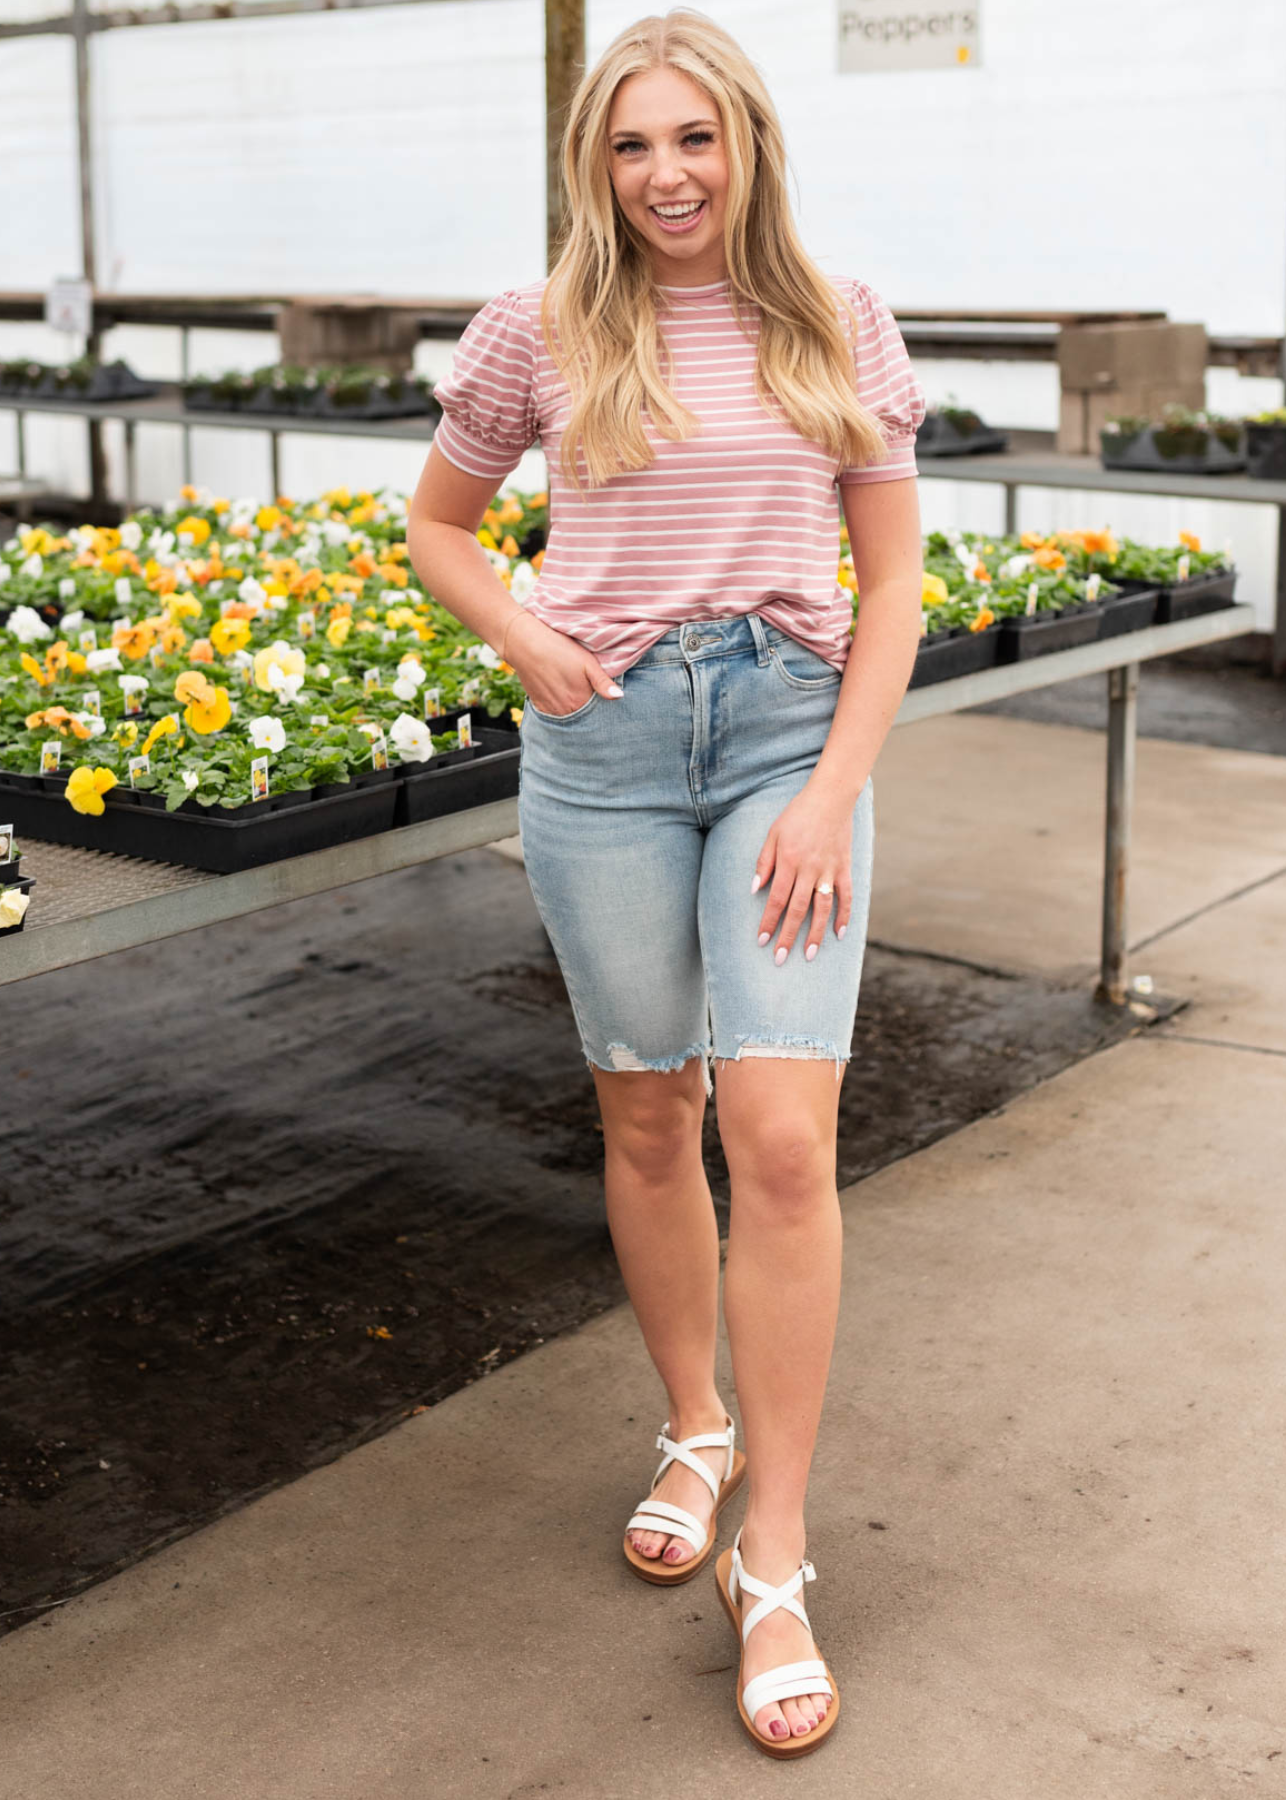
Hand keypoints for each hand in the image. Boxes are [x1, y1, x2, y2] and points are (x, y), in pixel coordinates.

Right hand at [506, 611, 622, 716]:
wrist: (525, 643)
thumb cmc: (559, 649)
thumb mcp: (587, 662)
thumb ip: (603, 682)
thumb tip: (619, 697)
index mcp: (581, 701)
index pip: (599, 713)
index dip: (604, 705)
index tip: (604, 696)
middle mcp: (566, 711)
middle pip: (584, 717)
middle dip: (590, 710)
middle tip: (589, 692)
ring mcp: (551, 711)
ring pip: (570, 717)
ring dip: (575, 711)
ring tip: (574, 692)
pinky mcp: (539, 707)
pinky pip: (555, 715)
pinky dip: (561, 709)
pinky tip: (562, 695)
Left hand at [750, 782, 856, 963]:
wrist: (830, 797)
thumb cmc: (797, 815)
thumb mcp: (773, 833)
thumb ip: (764, 862)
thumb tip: (754, 889)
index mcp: (788, 862)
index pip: (776, 900)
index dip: (768, 922)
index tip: (761, 941)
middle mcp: (808, 869)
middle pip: (796, 910)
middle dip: (787, 936)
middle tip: (780, 959)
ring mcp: (829, 870)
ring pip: (821, 908)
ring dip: (815, 934)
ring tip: (809, 955)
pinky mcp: (845, 868)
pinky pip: (846, 896)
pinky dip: (844, 916)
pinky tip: (839, 934)